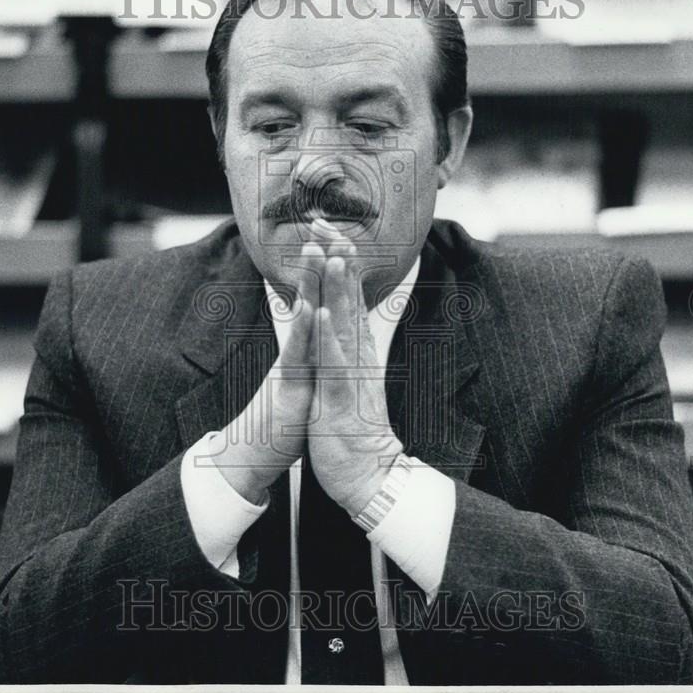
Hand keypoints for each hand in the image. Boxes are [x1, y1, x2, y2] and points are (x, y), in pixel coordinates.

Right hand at [212, 240, 324, 503]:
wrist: (253, 457)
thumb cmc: (281, 420)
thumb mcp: (301, 381)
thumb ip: (307, 354)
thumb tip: (312, 329)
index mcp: (304, 350)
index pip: (317, 303)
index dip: (327, 272)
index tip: (337, 238)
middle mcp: (296, 352)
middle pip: (307, 299)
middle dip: (316, 263)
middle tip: (322, 226)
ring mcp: (290, 367)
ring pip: (301, 319)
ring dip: (308, 284)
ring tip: (315, 252)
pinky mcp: (288, 388)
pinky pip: (296, 356)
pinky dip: (304, 331)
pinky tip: (310, 307)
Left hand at [307, 225, 402, 514]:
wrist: (368, 470)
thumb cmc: (353, 423)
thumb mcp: (349, 375)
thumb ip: (347, 344)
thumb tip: (343, 315)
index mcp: (355, 347)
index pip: (348, 295)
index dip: (339, 259)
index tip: (329, 225)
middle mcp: (357, 354)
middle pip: (349, 298)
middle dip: (339, 258)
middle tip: (330, 222)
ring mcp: (351, 374)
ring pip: (344, 323)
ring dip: (339, 289)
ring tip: (334, 254)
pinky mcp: (340, 397)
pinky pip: (333, 364)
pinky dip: (329, 337)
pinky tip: (323, 314)